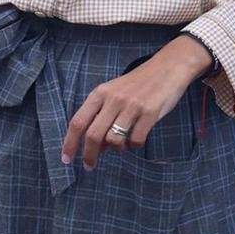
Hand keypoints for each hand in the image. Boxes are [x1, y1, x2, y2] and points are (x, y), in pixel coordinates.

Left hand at [60, 36, 210, 169]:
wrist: (168, 67)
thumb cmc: (138, 83)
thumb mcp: (114, 92)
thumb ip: (102, 114)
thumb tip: (95, 145)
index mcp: (100, 93)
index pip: (78, 121)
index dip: (69, 143)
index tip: (66, 159)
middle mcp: (113, 99)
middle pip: (93, 135)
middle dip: (89, 155)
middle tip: (89, 166)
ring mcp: (132, 106)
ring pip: (114, 140)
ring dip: (116, 149)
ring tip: (122, 144)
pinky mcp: (150, 113)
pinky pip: (135, 140)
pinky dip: (133, 145)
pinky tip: (137, 138)